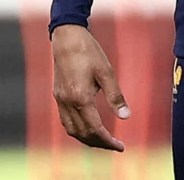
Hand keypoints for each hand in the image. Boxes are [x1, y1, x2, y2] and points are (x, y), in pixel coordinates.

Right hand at [51, 25, 129, 151]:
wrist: (66, 37)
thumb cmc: (88, 51)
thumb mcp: (106, 72)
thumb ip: (115, 96)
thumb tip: (126, 117)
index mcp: (80, 97)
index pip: (95, 129)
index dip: (108, 141)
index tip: (120, 147)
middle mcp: (67, 102)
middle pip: (82, 133)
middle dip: (99, 143)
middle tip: (115, 146)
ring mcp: (60, 99)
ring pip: (71, 130)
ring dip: (87, 139)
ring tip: (102, 140)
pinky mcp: (58, 95)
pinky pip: (65, 120)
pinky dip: (77, 129)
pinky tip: (87, 126)